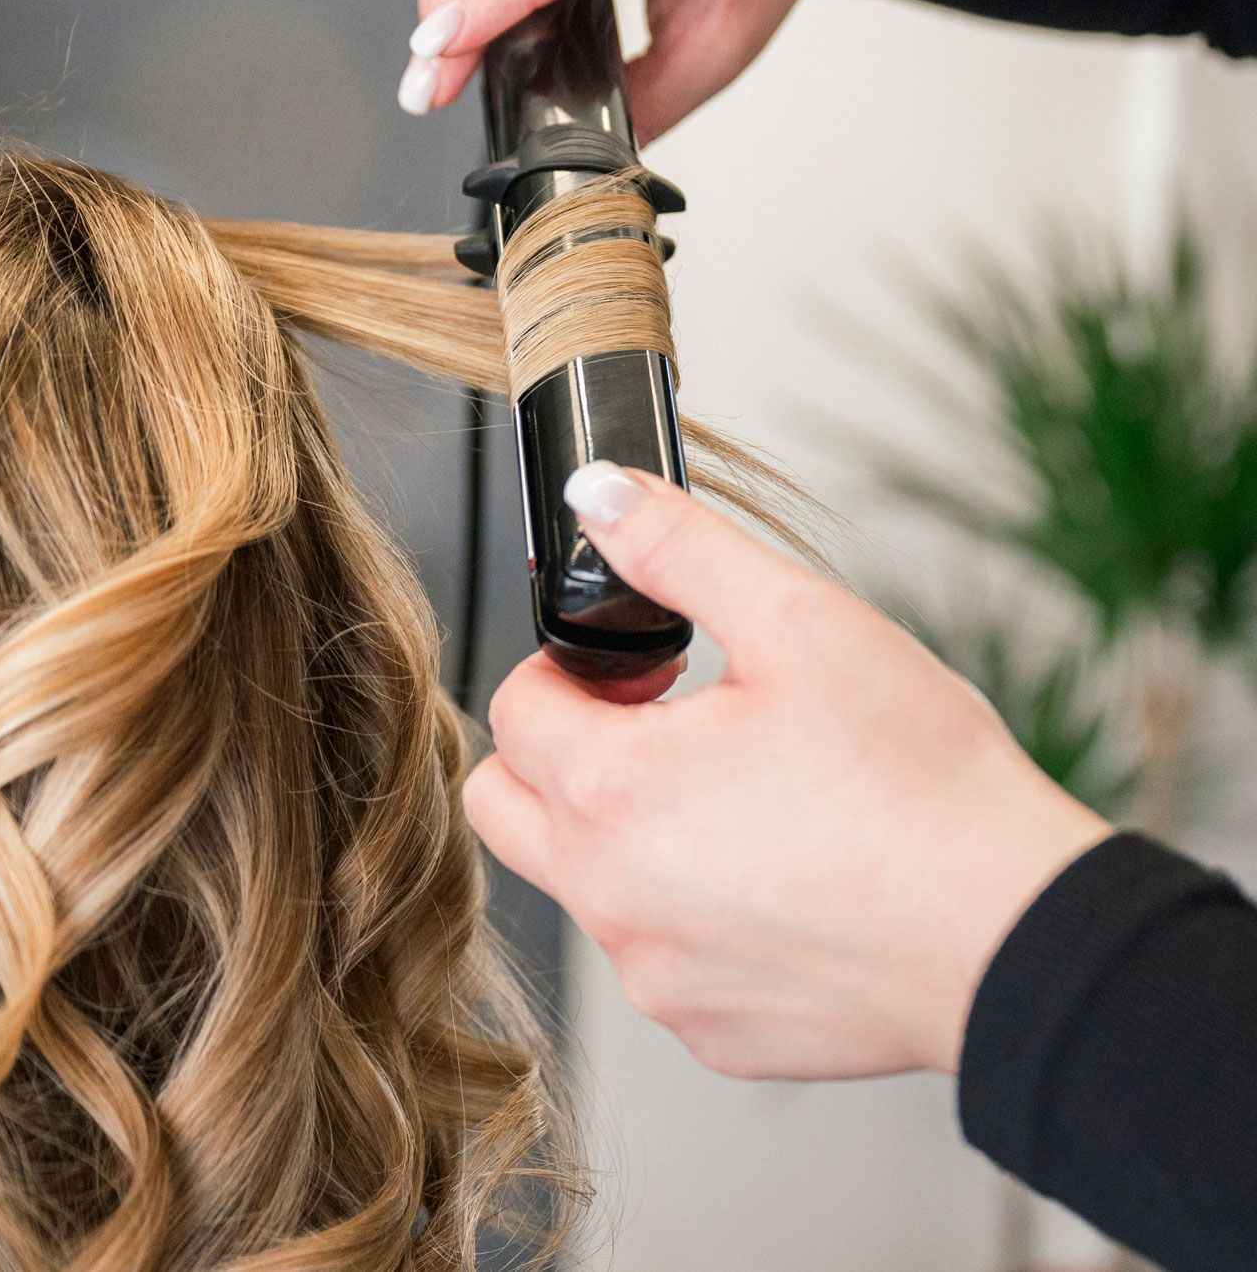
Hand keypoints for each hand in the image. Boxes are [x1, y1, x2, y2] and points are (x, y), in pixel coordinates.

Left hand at [464, 463, 1110, 1079]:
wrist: (1019, 938)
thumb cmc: (923, 789)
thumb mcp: (799, 621)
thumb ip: (677, 549)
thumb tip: (600, 497)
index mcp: (610, 792)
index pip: (512, 707)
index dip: (575, 669)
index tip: (652, 672)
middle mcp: (609, 898)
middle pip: (508, 805)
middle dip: (562, 753)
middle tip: (662, 730)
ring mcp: (656, 977)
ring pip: (581, 886)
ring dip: (624, 834)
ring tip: (739, 801)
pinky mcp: (710, 1031)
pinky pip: (656, 958)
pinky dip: (688, 916)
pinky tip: (780, 883)